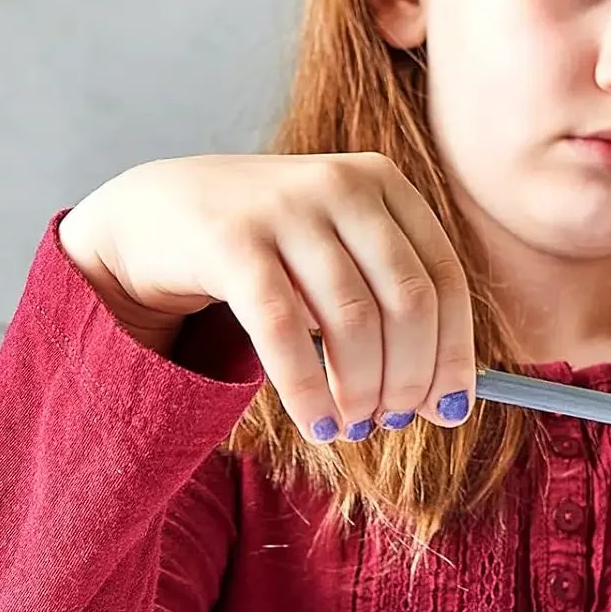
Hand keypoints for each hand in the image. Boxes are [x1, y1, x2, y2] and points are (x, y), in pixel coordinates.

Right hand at [58, 153, 475, 442]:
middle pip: (408, 302)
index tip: (451, 408)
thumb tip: (450, 400)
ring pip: (352, 321)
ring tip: (354, 426)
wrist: (156, 213)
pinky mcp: (231, 240)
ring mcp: (286, 207)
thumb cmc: (270, 248)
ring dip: (362, 390)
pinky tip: (317, 423)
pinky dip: (308, 390)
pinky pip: (284, 332)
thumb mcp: (340, 254)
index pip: (445, 278)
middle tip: (395, 421)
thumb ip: (393, 307)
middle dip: (410, 377)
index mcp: (385, 184)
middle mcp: (343, 185)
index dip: (455, 352)